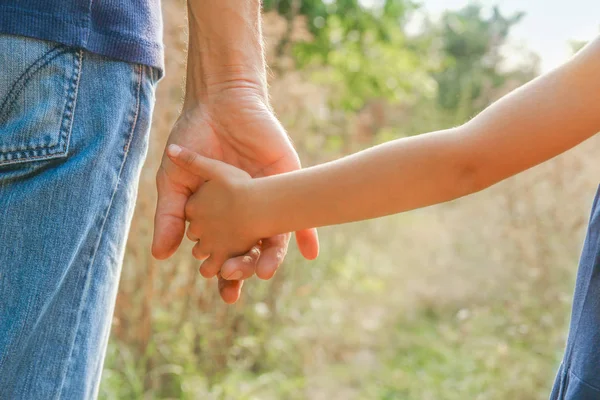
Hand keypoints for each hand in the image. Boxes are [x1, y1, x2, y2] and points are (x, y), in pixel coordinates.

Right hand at [152, 87, 318, 302]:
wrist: (218, 104)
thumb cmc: (193, 139)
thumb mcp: (175, 180)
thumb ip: (170, 217)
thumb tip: (161, 256)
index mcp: (223, 217)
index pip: (227, 254)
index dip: (227, 275)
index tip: (227, 293)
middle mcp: (248, 212)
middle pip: (252, 250)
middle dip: (247, 269)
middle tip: (240, 280)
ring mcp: (269, 198)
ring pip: (276, 236)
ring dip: (272, 257)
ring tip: (264, 271)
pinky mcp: (288, 181)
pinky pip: (302, 210)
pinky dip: (307, 232)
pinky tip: (310, 251)